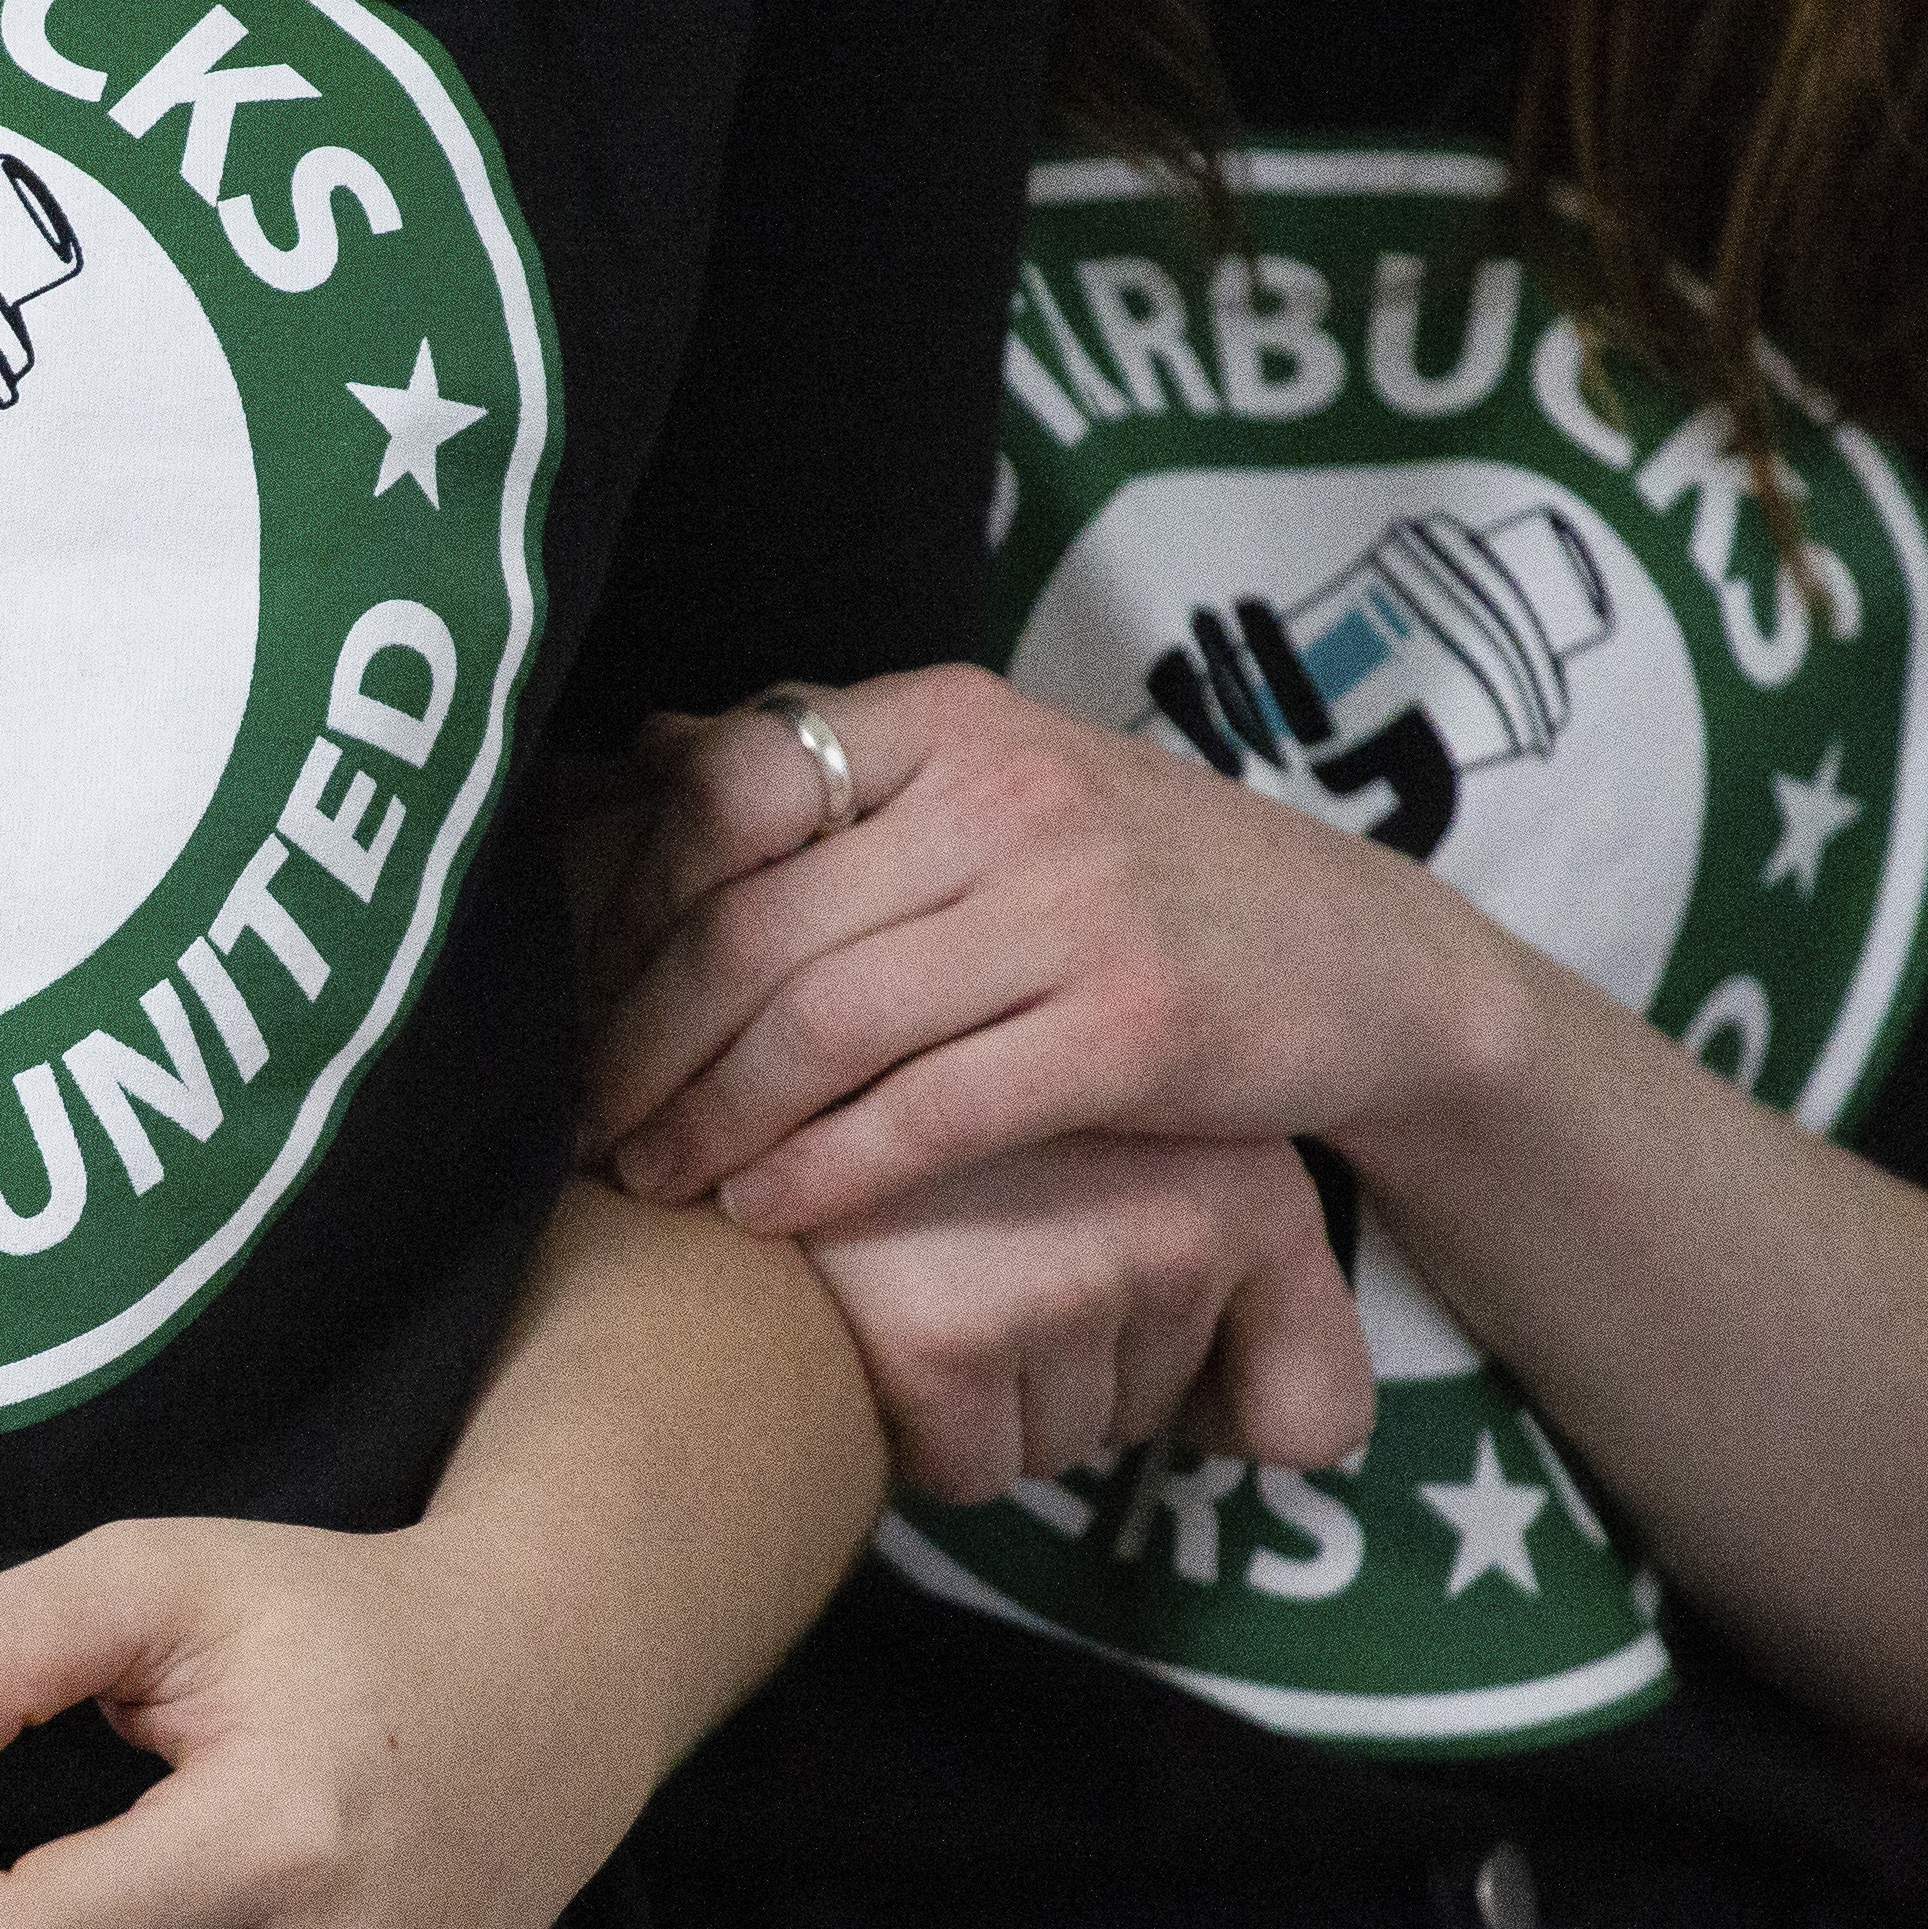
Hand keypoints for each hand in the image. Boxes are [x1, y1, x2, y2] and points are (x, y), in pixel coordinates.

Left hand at [580, 668, 1520, 1234]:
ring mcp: (1076, 908)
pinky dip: (825, 1170)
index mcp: (948, 718)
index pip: (724, 789)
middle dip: (639, 1041)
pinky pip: (930, 1110)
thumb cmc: (1141, 882)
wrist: (1367, 961)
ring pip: (824, 1023)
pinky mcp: (1133, 1027)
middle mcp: (1004, 793)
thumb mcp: (996, 785)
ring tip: (649, 1179)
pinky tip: (766, 1210)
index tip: (560, 997)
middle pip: (753, 923)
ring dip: (711, 1118)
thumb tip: (634, 761)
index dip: (620, 904)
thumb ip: (837, 778)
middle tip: (573, 1123)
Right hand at [798, 1132, 1372, 1499]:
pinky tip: (883, 1313)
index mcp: (1246, 1172)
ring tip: (927, 1268)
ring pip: (1061, 1445)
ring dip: (996, 1397)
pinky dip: (920, 1427)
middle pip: (1155, 1424)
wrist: (748, 1084)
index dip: (1220, 1411)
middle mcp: (1177, 1219)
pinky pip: (973, 1469)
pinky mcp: (946, 1339)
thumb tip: (1302, 1447)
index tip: (1141, 1336)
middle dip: (1074, 1373)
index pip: (1317, 1421)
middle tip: (986, 1254)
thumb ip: (1257, 1298)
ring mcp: (1062, 1278)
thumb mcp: (1137, 1160)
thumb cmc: (946, 1134)